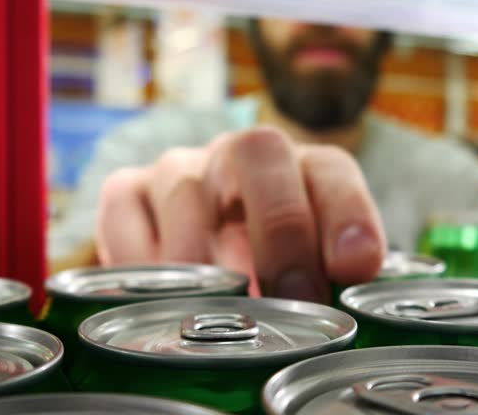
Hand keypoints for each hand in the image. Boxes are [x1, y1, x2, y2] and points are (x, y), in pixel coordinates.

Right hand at [95, 127, 385, 301]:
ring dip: (207, 259)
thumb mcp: (303, 274)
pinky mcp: (123, 192)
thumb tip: (347, 323)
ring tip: (216, 317)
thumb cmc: (263, 269)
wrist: (190, 249)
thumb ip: (325, 283)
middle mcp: (237, 156)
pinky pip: (121, 217)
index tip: (355, 265)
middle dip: (281, 225)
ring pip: (186, 188)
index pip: (330, 169)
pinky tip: (156, 305)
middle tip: (294, 294)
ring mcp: (177, 170)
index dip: (348, 210)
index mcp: (300, 170)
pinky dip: (138, 266)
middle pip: (259, 153)